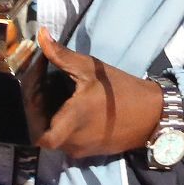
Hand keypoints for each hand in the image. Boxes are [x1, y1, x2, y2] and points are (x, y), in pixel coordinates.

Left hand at [34, 28, 164, 158]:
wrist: (152, 115)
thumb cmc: (121, 91)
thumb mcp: (91, 69)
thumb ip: (61, 55)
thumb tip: (40, 34)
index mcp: (70, 125)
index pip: (35, 127)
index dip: (31, 104)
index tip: (38, 79)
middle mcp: (71, 142)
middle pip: (40, 129)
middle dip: (36, 106)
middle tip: (41, 80)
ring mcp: (80, 149)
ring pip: (52, 134)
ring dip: (47, 113)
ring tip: (52, 88)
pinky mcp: (87, 150)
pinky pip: (65, 137)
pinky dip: (60, 120)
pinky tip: (66, 101)